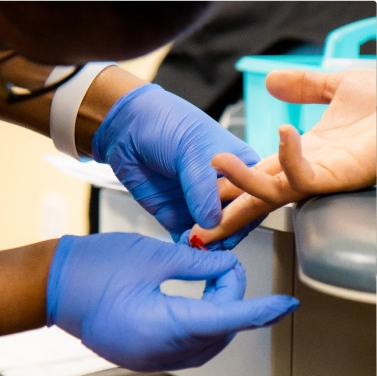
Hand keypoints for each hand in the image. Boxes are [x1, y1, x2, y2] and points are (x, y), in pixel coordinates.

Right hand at [47, 232, 298, 371]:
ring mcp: (147, 359)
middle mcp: (158, 353)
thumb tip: (225, 268)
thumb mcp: (153, 256)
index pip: (226, 320)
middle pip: (218, 334)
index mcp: (162, 327)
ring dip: (217, 317)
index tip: (285, 305)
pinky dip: (198, 326)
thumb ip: (197, 264)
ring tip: (211, 283)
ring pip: (204, 344)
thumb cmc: (96, 266)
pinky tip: (195, 302)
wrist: (53, 285)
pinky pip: (184, 348)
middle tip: (224, 268)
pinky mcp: (140, 356)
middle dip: (233, 304)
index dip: (260, 311)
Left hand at [92, 84, 261, 241]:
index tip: (236, 224)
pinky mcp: (176, 216)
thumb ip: (203, 188)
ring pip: (213, 234)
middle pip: (236, 221)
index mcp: (239, 165)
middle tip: (213, 238)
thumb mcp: (192, 150)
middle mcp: (222, 188)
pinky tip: (185, 247)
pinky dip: (187, 247)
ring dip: (207, 244)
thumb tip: (213, 222)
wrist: (125, 126)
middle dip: (227, 233)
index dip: (249, 212)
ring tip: (198, 244)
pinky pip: (187, 239)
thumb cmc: (166, 123)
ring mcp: (199, 204)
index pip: (255, 197)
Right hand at [189, 69, 376, 245]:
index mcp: (302, 154)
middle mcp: (306, 171)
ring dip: (241, 181)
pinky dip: (289, 156)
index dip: (228, 185)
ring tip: (215, 165)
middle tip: (196, 232)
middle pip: (256, 199)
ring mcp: (321, 177)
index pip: (255, 174)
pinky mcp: (338, 176)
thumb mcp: (335, 85)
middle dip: (226, 216)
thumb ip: (301, 86)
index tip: (202, 193)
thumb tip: (270, 80)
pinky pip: (304, 176)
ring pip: (271, 192)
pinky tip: (282, 133)